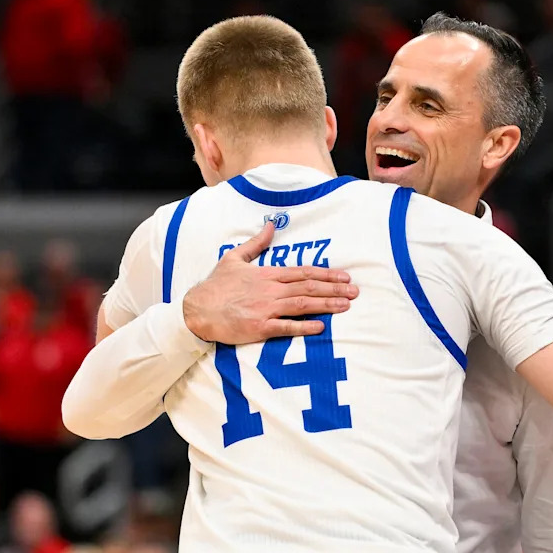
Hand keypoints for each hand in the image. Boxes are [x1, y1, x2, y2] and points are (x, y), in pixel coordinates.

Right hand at [183, 222, 358, 342]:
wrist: (197, 310)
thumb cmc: (215, 286)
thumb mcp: (234, 258)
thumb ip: (256, 243)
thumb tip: (271, 225)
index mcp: (267, 273)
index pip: (303, 272)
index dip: (326, 274)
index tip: (344, 277)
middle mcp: (270, 290)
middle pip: (308, 287)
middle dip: (334, 289)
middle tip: (355, 291)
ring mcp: (265, 309)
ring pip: (302, 304)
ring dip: (326, 304)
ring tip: (346, 306)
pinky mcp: (259, 327)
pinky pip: (286, 326)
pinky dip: (304, 326)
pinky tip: (320, 326)